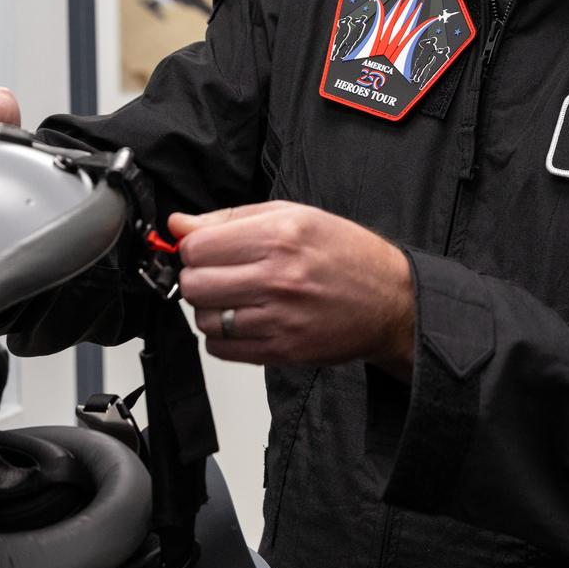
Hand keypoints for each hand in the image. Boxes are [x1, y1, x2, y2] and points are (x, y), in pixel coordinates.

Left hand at [173, 202, 414, 376]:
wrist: (389, 300)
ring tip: (236, 296)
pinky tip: (244, 319)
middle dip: (199, 276)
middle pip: (194, 284)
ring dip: (211, 308)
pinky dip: (223, 336)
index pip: (197, 246)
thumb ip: (230, 218)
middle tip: (220, 272)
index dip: (194, 246)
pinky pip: (221, 349)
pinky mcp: (281, 352)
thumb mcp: (294, 215)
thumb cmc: (346, 253)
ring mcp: (279, 319)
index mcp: (280, 236)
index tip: (206, 247)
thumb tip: (178, 224)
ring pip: (204, 319)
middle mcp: (277, 278)